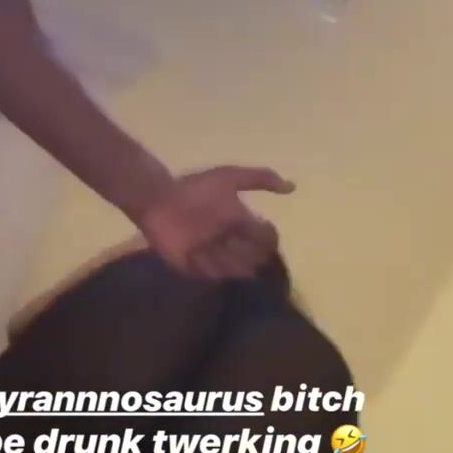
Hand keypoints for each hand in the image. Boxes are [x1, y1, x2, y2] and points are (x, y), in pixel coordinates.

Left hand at [138, 166, 294, 278]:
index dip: (268, 237)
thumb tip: (292, 187)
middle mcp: (229, 244)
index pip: (265, 238)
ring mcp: (211, 257)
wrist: (159, 197)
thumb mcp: (229, 176)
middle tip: (237, 241)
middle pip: (253, 259)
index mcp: (240, 224)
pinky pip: (208, 276)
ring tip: (217, 246)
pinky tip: (201, 253)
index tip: (261, 228)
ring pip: (233, 270)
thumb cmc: (195, 187)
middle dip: (252, 253)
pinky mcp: (192, 268)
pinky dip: (209, 269)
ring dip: (232, 262)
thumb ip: (260, 178)